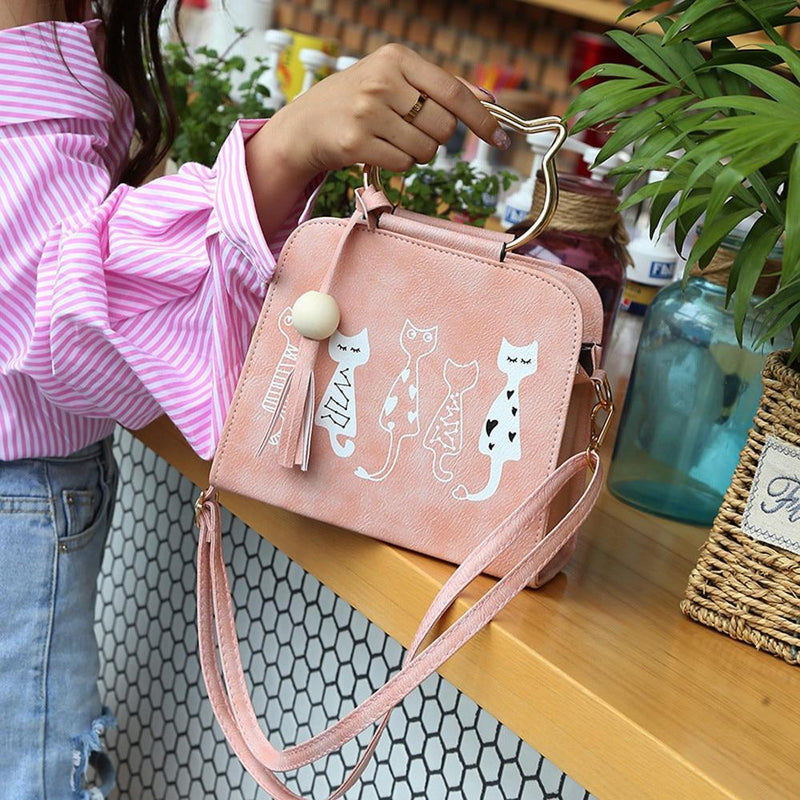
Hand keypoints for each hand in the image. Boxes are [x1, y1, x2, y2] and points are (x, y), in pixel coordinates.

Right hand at [265, 43, 509, 179]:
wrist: (306, 124)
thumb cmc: (358, 100)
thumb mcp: (396, 79)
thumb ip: (441, 86)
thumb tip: (489, 99)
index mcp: (397, 58)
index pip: (453, 91)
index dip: (481, 118)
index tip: (500, 138)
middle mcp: (382, 81)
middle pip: (443, 126)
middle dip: (436, 136)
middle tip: (412, 130)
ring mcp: (367, 112)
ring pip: (426, 149)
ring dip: (417, 152)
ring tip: (392, 139)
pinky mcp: (356, 142)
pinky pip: (403, 164)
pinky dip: (399, 163)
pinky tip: (379, 150)